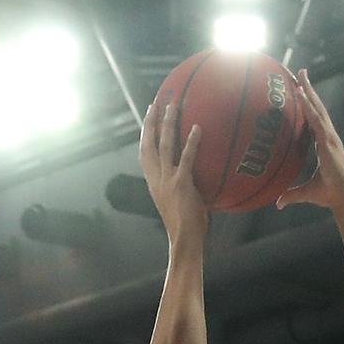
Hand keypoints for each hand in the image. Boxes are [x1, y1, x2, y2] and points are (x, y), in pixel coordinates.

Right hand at [140, 102, 207, 243]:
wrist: (184, 240)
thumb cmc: (186, 226)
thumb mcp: (179, 203)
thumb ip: (183, 186)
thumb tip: (199, 176)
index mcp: (154, 184)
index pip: (145, 155)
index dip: (145, 135)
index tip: (149, 118)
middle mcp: (157, 179)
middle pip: (148, 145)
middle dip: (151, 123)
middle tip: (156, 103)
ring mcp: (168, 181)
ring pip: (164, 146)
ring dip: (168, 124)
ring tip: (173, 106)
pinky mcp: (181, 184)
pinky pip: (186, 158)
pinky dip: (191, 142)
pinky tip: (198, 128)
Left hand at [276, 70, 343, 214]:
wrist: (343, 197)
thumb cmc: (328, 194)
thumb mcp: (305, 193)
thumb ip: (290, 194)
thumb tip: (278, 203)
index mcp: (323, 144)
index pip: (314, 120)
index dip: (307, 105)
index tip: (300, 91)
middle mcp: (327, 136)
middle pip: (316, 108)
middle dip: (309, 90)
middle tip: (301, 73)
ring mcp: (329, 137)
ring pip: (317, 109)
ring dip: (309, 91)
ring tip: (301, 75)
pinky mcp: (328, 141)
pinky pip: (316, 120)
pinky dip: (309, 106)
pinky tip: (302, 94)